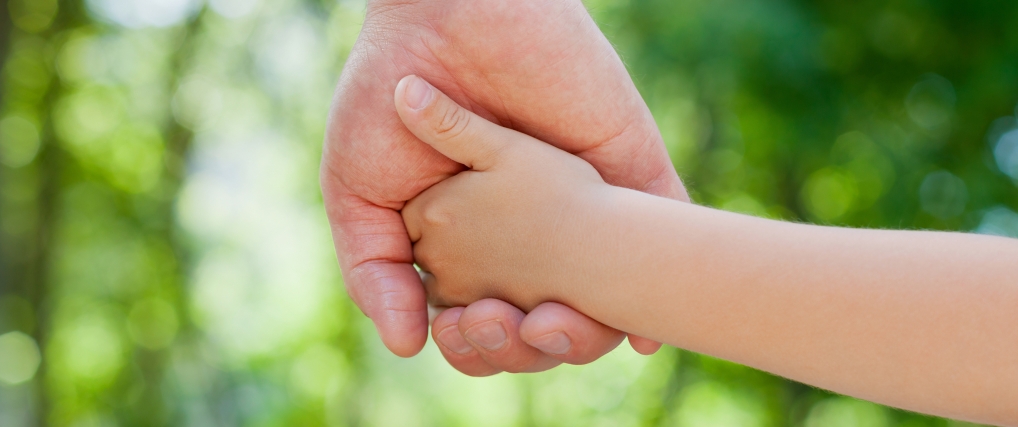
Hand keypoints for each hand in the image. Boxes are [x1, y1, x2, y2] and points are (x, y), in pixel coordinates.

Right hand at [321, 0, 686, 373]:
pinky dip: (655, 287)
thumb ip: (374, 270)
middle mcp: (535, 234)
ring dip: (585, 335)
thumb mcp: (358, 191)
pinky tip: (638, 333)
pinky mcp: (628, 166)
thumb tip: (407, 346)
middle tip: (501, 323)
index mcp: (474, 245)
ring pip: (606, 296)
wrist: (444, 13)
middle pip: (544, 323)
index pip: (485, 323)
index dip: (476, 344)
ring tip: (551, 326)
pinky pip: (658, 231)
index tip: (458, 331)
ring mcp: (585, 202)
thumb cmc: (389, 92)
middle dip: (526, 345)